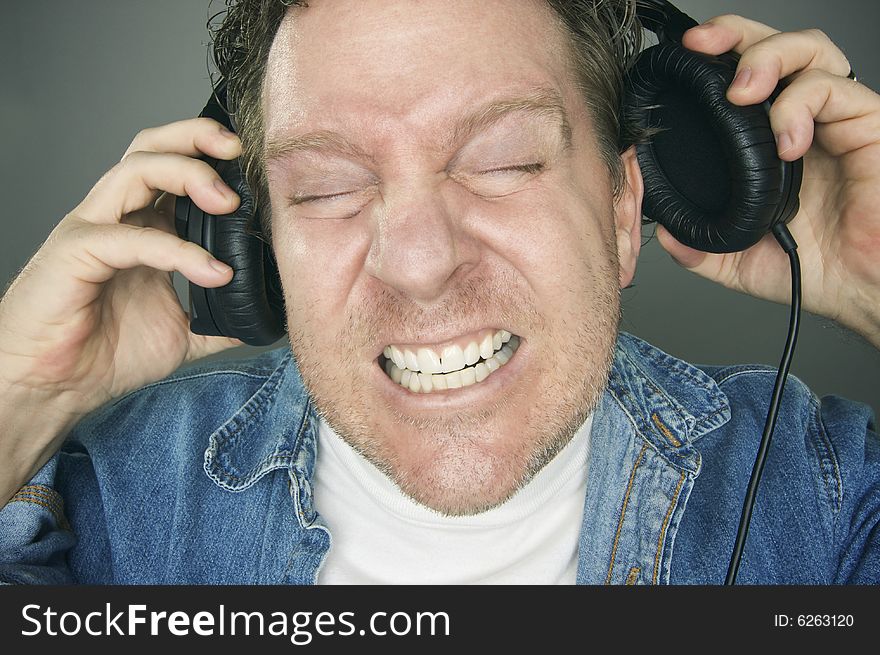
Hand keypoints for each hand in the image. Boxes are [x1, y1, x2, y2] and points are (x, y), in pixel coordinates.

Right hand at [0, 118, 242, 501]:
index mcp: (143, 227)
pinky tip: (212, 271)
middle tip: (240, 154)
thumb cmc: (105, 353)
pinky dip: (177, 250)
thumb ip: (221, 319)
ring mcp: (93, 230)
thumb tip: (265, 320)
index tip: (257, 166)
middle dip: (197, 139)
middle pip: (152, 148)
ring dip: (187, 175)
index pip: (176, 167)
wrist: (56, 388)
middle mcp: (117, 218)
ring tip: (227, 202)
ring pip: (135, 171)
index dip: (214, 157)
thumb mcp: (184, 333)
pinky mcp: (75, 254)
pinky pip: (129, 238)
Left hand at [655, 15, 879, 348]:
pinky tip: (787, 142)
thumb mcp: (736, 260)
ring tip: (741, 93)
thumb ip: (698, 245)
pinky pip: (835, 91)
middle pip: (775, 45)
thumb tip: (663, 234)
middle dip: (735, 36)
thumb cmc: (812, 268)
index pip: (744, 76)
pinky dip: (801, 106)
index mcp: (768, 141)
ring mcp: (836, 120)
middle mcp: (804, 120)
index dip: (716, 57)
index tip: (683, 58)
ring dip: (768, 58)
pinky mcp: (868, 125)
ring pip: (810, 51)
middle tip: (702, 48)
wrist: (859, 290)